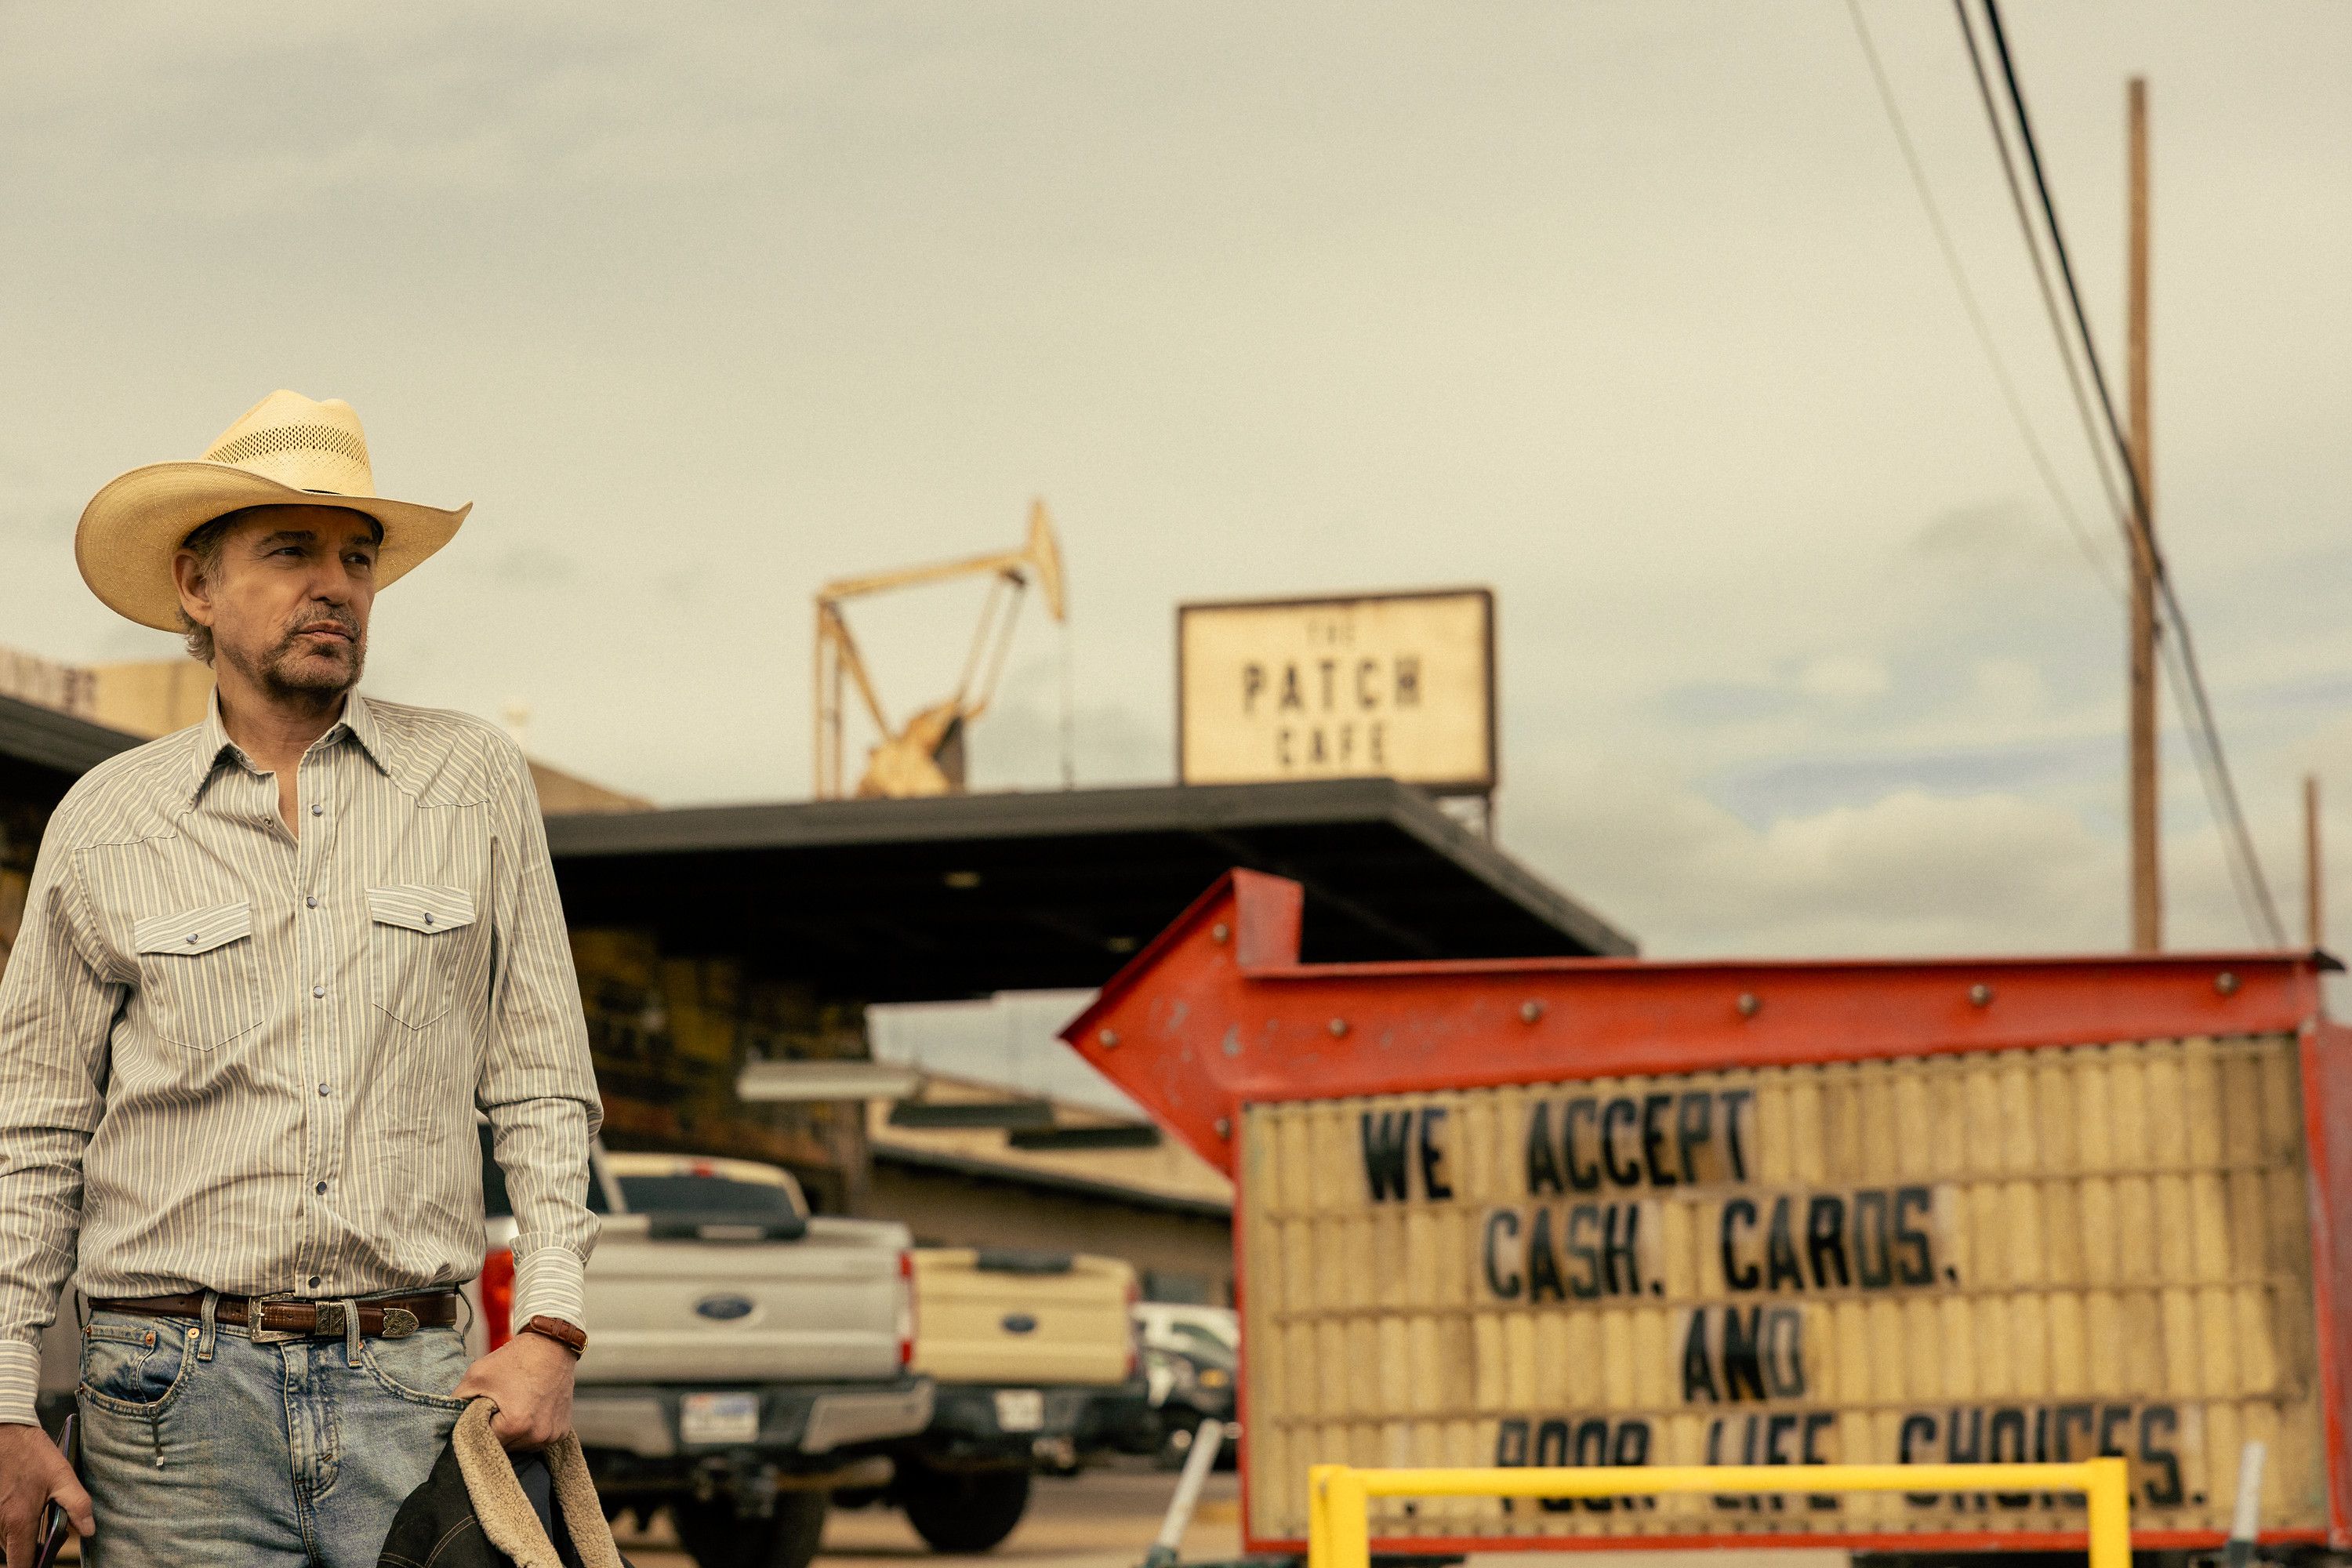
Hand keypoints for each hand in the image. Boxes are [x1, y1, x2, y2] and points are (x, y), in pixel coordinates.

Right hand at [0, 1421, 89, 1567]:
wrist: (5, 1433)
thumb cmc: (32, 1454)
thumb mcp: (63, 1476)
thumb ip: (77, 1505)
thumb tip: (89, 1530)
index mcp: (19, 1521)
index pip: (21, 1563)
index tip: (44, 1564)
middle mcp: (0, 1523)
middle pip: (15, 1552)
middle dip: (32, 1551)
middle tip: (52, 1535)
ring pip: (6, 1540)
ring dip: (22, 1537)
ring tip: (41, 1518)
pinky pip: (0, 1527)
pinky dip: (13, 1525)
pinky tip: (27, 1509)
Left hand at [453, 1331, 575, 1449]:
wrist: (552, 1345)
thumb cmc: (515, 1359)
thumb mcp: (476, 1375)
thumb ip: (456, 1402)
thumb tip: (446, 1422)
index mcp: (515, 1425)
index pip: (484, 1443)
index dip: (478, 1429)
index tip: (480, 1414)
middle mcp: (537, 1435)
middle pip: (504, 1447)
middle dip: (496, 1432)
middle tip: (498, 1408)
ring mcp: (551, 1435)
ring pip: (521, 1446)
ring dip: (513, 1434)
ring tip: (515, 1407)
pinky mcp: (561, 1432)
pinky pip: (537, 1440)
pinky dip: (530, 1430)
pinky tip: (529, 1410)